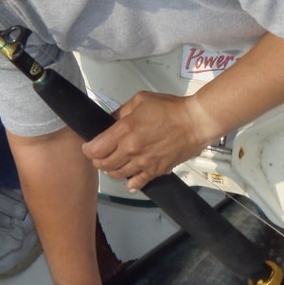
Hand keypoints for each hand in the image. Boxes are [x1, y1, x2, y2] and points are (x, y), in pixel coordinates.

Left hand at [81, 91, 205, 190]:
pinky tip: (129, 181)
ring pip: (117, 175)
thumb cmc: (171, 109)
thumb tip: (110, 121)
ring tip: (114, 164)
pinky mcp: (156, 171)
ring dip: (112, 170)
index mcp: (124, 130)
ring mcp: (143, 163)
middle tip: (100, 155)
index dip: (88, 149)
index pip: (95, 148)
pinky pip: (137, 183)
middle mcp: (131, 150)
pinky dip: (131, 183)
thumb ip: (121, 112)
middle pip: (104, 164)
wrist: (195, 122)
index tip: (88, 147)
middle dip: (98, 160)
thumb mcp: (140, 100)